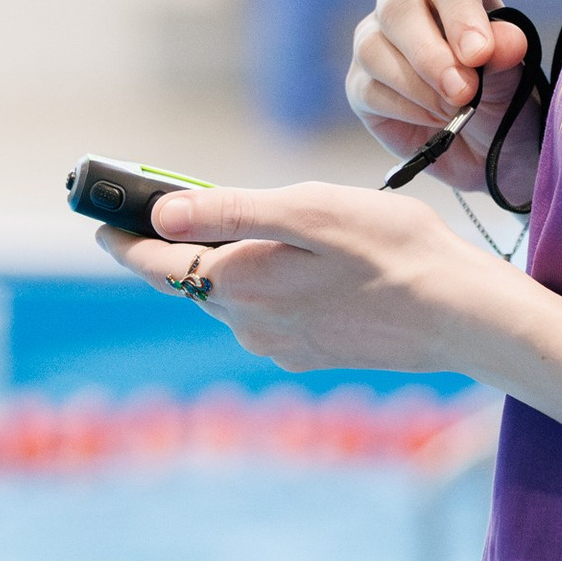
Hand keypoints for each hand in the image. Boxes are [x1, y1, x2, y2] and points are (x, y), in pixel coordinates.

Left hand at [98, 177, 502, 375]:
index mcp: (238, 285)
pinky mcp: (311, 353)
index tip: (98, 219)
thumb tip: (159, 215)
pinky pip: (268, 313)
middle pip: (192, 279)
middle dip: (177, 244)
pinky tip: (301, 263)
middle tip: (167, 206)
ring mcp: (280, 345)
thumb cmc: (394, 251)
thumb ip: (230, 211)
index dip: (122, 236)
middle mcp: (248, 325)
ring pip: (231, 296)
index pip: (155, 262)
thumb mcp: (309, 210)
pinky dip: (266, 284)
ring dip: (229, 262)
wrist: (463, 317)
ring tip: (247, 225)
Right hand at [346, 0, 542, 202]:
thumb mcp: (513, 75)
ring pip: (373, 48)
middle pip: (397, 6)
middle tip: (464, 91)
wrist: (483, 143)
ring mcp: (375, 37)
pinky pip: (368, 89)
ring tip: (456, 109)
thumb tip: (506, 42)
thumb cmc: (498, 90)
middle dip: (430, 54)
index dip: (461, 13)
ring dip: (420, 87)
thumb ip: (507, 54)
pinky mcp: (359, 81)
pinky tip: (435, 119)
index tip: (479, 54)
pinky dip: (407, 110)